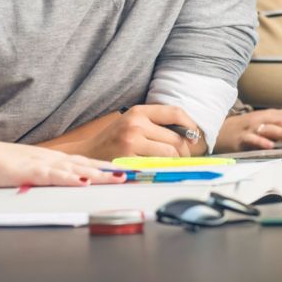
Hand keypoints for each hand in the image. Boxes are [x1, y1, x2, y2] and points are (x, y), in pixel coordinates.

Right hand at [0, 139, 123, 188]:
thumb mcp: (26, 172)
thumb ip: (44, 178)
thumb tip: (59, 186)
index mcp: (51, 159)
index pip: (86, 163)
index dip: (109, 167)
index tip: (129, 171)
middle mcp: (51, 159)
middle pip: (89, 164)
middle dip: (113, 170)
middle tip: (137, 174)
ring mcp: (40, 164)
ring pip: (77, 169)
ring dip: (100, 173)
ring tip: (121, 178)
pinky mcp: (27, 172)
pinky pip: (52, 175)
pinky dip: (69, 178)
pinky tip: (83, 181)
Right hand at [76, 104, 202, 158]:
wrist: (86, 154)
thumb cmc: (113, 140)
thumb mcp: (131, 123)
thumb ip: (155, 124)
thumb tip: (188, 134)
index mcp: (138, 112)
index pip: (175, 112)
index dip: (190, 124)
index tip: (194, 135)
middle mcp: (136, 124)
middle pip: (176, 138)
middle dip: (185, 151)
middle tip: (185, 157)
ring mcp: (132, 141)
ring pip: (170, 153)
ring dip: (176, 161)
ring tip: (173, 164)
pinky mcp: (129, 159)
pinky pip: (157, 165)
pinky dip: (163, 168)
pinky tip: (160, 169)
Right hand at [215, 109, 281, 151]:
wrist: (221, 131)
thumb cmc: (247, 129)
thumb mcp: (266, 125)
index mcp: (270, 115)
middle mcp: (262, 118)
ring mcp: (252, 127)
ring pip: (269, 128)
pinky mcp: (242, 137)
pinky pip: (252, 139)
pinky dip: (261, 142)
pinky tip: (270, 146)